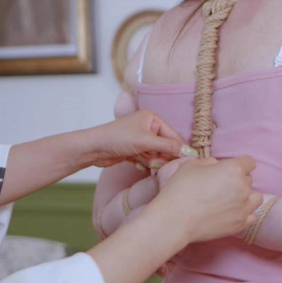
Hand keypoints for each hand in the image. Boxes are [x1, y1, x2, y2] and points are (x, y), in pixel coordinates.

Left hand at [84, 110, 198, 168]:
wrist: (93, 148)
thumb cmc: (117, 138)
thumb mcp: (145, 141)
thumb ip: (168, 146)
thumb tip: (188, 152)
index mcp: (152, 119)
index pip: (173, 135)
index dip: (180, 148)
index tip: (188, 162)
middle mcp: (148, 127)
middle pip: (166, 146)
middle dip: (163, 157)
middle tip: (157, 163)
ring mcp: (141, 139)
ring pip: (157, 155)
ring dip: (153, 161)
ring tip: (144, 162)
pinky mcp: (135, 150)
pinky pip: (148, 159)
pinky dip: (145, 163)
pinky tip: (135, 163)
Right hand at [153, 156, 262, 243]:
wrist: (175, 219)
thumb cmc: (181, 189)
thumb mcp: (192, 165)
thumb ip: (210, 163)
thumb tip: (217, 166)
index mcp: (234, 169)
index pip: (249, 162)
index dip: (239, 164)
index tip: (230, 169)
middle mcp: (243, 188)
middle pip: (249, 180)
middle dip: (238, 180)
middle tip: (221, 186)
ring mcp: (244, 208)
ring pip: (255, 198)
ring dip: (246, 197)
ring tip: (231, 200)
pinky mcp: (240, 224)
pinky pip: (251, 216)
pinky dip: (244, 213)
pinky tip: (231, 213)